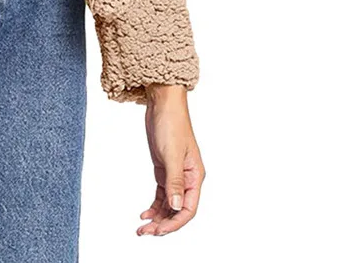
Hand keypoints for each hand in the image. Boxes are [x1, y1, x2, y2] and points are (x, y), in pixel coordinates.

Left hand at [138, 84, 204, 235]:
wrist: (163, 104)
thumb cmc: (171, 124)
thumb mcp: (171, 154)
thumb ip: (174, 182)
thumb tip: (177, 207)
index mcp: (195, 176)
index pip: (188, 209)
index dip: (175, 223)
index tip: (159, 231)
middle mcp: (187, 178)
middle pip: (178, 209)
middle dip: (164, 223)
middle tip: (146, 233)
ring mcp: (175, 173)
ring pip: (169, 203)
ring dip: (157, 216)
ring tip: (143, 228)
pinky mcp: (164, 168)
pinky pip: (161, 193)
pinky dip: (154, 204)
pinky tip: (145, 213)